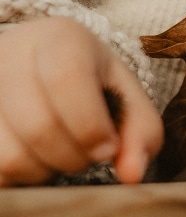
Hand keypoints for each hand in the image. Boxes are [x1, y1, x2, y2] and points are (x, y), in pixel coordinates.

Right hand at [0, 18, 162, 185]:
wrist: (37, 66)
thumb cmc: (91, 84)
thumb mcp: (125, 96)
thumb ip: (141, 133)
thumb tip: (132, 175)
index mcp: (59, 38)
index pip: (68, 79)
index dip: (90, 126)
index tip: (106, 149)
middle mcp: (11, 54)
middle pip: (38, 127)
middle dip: (72, 157)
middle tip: (85, 154)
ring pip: (9, 156)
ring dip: (43, 171)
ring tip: (56, 154)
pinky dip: (17, 177)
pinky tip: (31, 157)